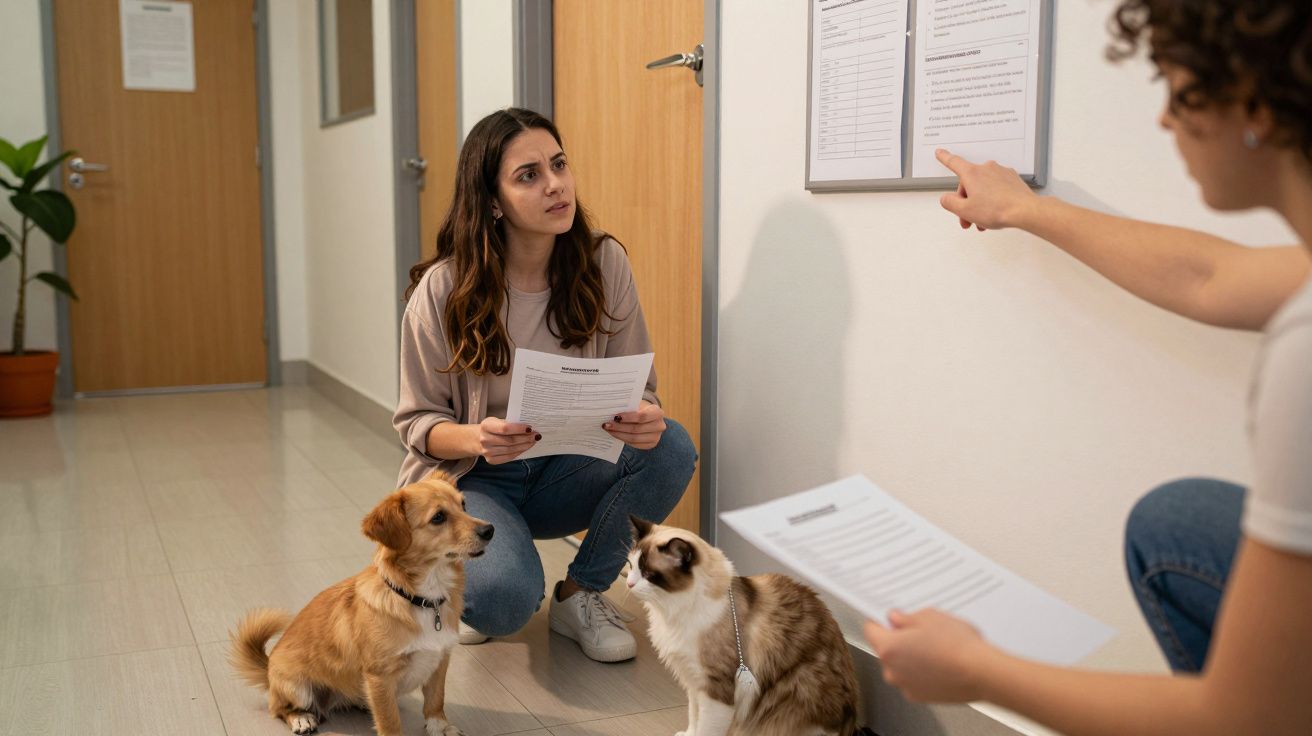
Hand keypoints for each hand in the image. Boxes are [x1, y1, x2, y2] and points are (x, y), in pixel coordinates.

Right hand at [472, 417, 538, 463]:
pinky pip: (509, 457)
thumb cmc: (493, 427)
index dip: (519, 429)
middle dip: (526, 438)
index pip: (505, 428)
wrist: (478, 438)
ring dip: (525, 445)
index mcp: (486, 426)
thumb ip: (510, 423)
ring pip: (511, 449)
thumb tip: (529, 428)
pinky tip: (525, 447)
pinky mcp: (491, 460)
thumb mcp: (498, 421)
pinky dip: (519, 452)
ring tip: (533, 441)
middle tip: (536, 435)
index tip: (530, 428)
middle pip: (510, 441)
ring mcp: (487, 451)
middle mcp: (485, 439)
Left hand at [602, 400, 666, 449]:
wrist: (649, 417)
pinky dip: (623, 439)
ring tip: (609, 430)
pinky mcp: (651, 444)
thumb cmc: (641, 409)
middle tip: (607, 425)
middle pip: (637, 429)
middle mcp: (659, 426)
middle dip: (620, 427)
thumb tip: (610, 411)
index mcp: (658, 413)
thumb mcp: (637, 405)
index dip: (628, 417)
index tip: (615, 417)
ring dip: (619, 434)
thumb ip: (628, 408)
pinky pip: (634, 444)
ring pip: (634, 438)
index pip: (642, 416)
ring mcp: (656, 437)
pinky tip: (615, 434)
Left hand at [863, 609, 995, 702]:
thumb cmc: (956, 645)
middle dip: (899, 639)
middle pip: (886, 650)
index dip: (879, 620)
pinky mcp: (920, 697)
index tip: (888, 617)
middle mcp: (891, 671)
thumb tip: (896, 620)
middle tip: (919, 630)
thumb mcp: (928, 617)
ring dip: (910, 657)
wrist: (980, 673)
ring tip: (935, 647)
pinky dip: (922, 671)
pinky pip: (913, 679)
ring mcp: (905, 686)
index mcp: (888, 648)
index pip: (870, 630)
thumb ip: (906, 618)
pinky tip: (940, 662)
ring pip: (900, 666)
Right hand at [935, 148, 1038, 231]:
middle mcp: (986, 168)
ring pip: (983, 187)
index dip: (944, 157)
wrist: (1024, 211)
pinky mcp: (1011, 179)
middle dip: (966, 201)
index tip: (940, 152)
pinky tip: (995, 212)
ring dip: (980, 203)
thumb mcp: (965, 210)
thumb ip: (950, 203)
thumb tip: (946, 198)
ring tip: (983, 221)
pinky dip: (993, 199)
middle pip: (969, 183)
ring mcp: (1001, 172)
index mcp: (972, 174)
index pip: (954, 162)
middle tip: (968, 219)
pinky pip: (996, 187)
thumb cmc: (997, 209)